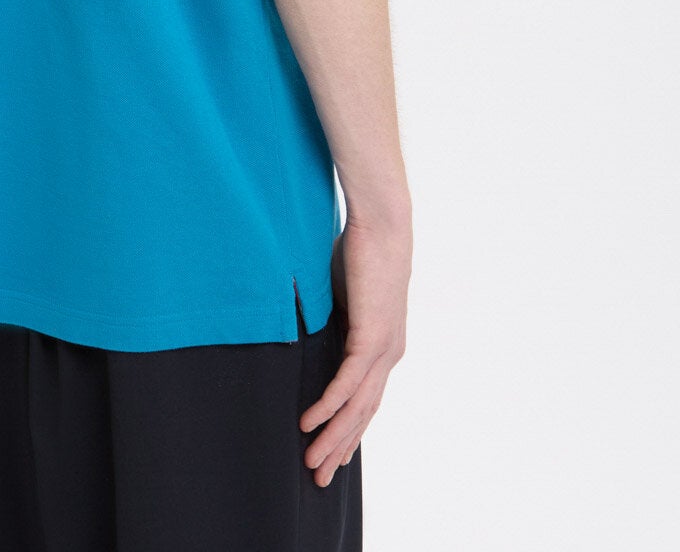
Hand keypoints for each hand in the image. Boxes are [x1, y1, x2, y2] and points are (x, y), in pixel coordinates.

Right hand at [298, 212, 411, 486]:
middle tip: (318, 477)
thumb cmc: (360, 251)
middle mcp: (389, 355)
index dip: (347, 431)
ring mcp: (384, 348)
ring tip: (310, 461)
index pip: (365, 400)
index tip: (330, 455)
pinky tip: (310, 423)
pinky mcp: (373, 337)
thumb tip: (310, 336)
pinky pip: (348, 382)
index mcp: (383, 346)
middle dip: (340, 448)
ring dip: (333, 437)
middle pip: (363, 414)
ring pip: (356, 406)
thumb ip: (332, 322)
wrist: (381, 222)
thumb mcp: (340, 297)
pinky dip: (329, 405)